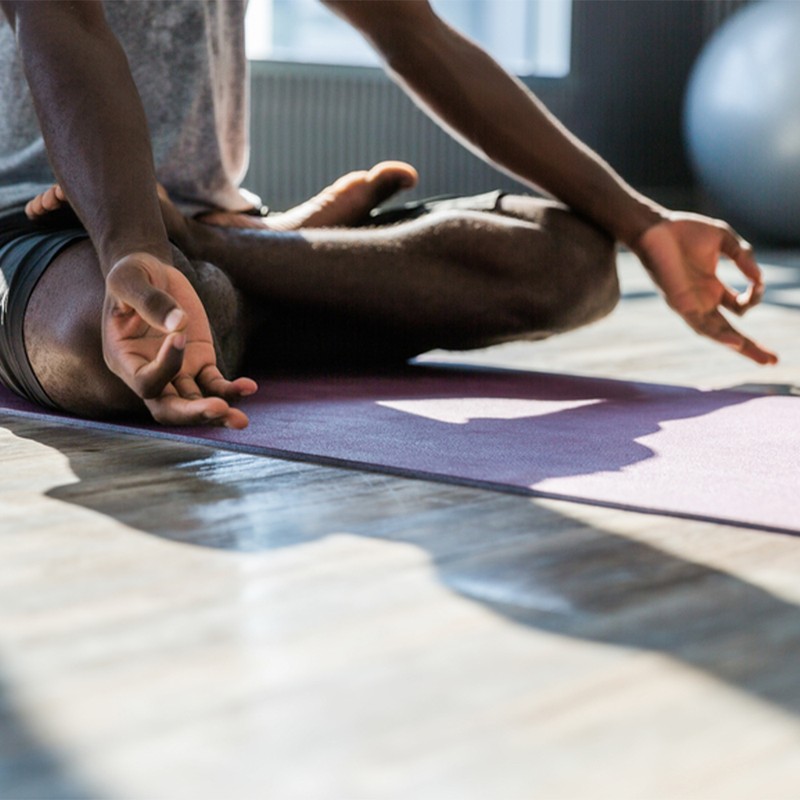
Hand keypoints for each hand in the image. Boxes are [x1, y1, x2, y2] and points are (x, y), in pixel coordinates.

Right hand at [102, 253, 256, 426]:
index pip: (146, 381)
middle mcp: (149, 373)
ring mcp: (177, 371)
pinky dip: (231, 389)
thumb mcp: (131, 279)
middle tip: (219, 409)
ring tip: (241, 420)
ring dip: (218, 411)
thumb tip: (178, 323)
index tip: (179, 335)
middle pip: (168, 409)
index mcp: (124, 359)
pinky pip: (216, 384)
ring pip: (195, 403)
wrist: (152, 272)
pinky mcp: (200, 363)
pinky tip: (250, 387)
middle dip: (193, 414)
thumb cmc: (134, 274)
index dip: (165, 366)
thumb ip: (150, 301)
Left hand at [632, 212, 777, 364]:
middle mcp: (701, 301)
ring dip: (739, 346)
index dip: (754, 297)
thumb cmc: (684, 232)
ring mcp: (690, 304)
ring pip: (717, 333)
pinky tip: (735, 342)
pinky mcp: (678, 303)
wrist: (654, 228)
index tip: (757, 285)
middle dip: (750, 346)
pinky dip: (718, 335)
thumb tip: (758, 280)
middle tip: (773, 361)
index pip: (739, 308)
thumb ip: (743, 257)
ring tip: (762, 359)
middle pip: (729, 330)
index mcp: (712, 288)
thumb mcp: (724, 240)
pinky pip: (700, 325)